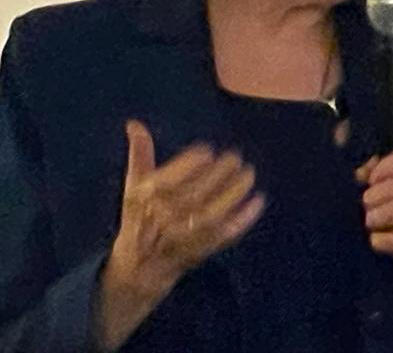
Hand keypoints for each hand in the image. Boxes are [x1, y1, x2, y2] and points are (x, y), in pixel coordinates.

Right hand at [95, 120, 264, 349]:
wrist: (140, 268)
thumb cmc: (139, 217)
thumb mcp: (134, 186)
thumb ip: (139, 153)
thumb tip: (134, 123)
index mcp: (146, 200)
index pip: (167, 182)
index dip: (188, 166)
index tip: (208, 150)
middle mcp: (165, 219)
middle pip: (194, 196)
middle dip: (218, 175)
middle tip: (236, 156)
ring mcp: (185, 236)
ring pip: (212, 215)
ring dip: (234, 193)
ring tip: (249, 173)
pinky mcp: (203, 249)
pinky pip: (225, 234)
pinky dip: (243, 219)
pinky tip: (258, 200)